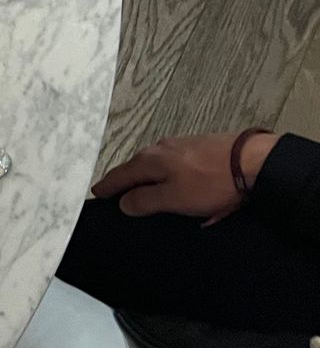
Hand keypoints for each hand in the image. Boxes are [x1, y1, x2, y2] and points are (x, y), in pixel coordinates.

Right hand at [94, 131, 278, 220]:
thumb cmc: (210, 182)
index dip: (107, 186)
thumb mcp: (174, 198)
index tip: (95, 194)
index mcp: (149, 161)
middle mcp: (159, 148)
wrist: (252, 160)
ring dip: (148, 177)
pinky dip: (169, 174)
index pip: (120, 175)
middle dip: (126, 180)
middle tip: (118, 194)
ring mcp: (181, 145)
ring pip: (156, 164)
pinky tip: (178, 182)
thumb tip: (122, 202)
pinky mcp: (200, 146)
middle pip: (136, 168)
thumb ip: (145, 200)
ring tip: (147, 189)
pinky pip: (175, 163)